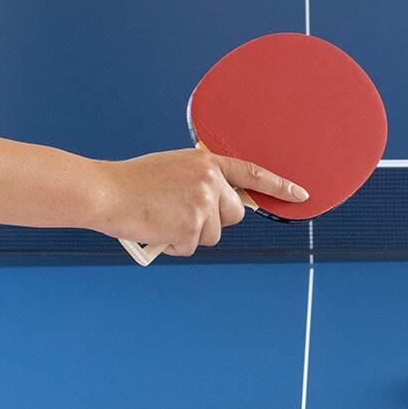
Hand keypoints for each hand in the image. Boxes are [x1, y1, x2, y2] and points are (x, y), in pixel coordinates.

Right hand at [96, 149, 307, 255]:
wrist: (106, 192)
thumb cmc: (132, 183)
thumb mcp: (172, 170)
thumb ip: (198, 181)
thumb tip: (214, 206)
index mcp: (206, 161)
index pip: (251, 173)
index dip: (278, 185)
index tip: (301, 194)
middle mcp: (210, 180)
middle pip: (233, 213)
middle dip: (214, 221)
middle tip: (182, 215)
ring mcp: (203, 203)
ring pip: (213, 234)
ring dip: (191, 235)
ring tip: (163, 219)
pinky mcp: (193, 226)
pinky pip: (192, 247)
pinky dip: (175, 245)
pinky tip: (156, 229)